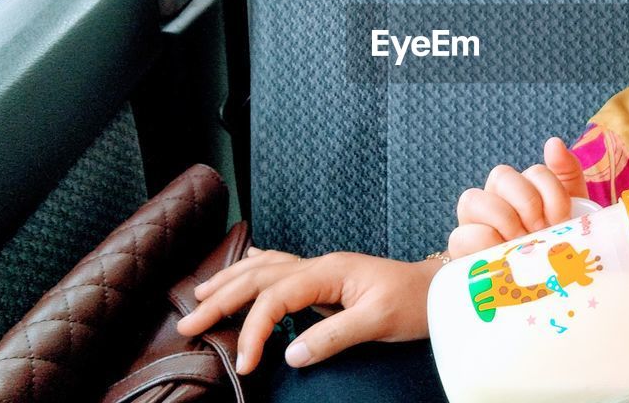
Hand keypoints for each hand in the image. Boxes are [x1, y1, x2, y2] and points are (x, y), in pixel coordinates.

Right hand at [176, 248, 440, 373]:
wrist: (439, 289)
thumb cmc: (414, 303)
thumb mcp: (378, 322)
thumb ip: (334, 336)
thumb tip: (291, 354)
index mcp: (328, 272)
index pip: (275, 298)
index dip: (254, 329)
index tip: (246, 364)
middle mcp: (319, 265)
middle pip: (258, 277)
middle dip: (221, 299)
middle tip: (189, 325)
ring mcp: (322, 269)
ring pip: (264, 268)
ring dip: (230, 281)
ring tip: (201, 296)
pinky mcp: (326, 278)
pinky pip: (281, 268)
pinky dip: (256, 268)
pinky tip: (245, 264)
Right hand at [447, 137, 588, 257]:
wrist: (537, 292)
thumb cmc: (551, 251)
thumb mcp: (570, 215)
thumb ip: (566, 176)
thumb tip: (553, 142)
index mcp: (525, 189)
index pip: (535, 172)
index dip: (552, 192)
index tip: (562, 219)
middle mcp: (496, 198)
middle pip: (501, 175)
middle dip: (527, 203)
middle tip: (541, 230)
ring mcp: (474, 222)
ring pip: (473, 198)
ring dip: (503, 220)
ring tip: (521, 244)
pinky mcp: (460, 249)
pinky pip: (460, 234)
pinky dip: (483, 241)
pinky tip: (502, 254)